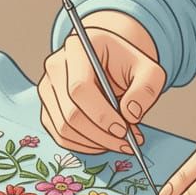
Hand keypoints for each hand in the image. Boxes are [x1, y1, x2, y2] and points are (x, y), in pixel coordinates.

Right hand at [37, 27, 166, 155]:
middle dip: (101, 135)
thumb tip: (130, 114)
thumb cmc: (127, 63)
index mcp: (78, 49)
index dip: (101, 115)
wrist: (110, 61)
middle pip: (70, 113)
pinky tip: (105, 141)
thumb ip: (146, 89)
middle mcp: (56, 67)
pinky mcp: (48, 108)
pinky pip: (61, 137)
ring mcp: (47, 88)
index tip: (123, 129)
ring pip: (64, 129)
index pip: (79, 88)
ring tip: (120, 141)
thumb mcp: (148, 69)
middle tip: (126, 142)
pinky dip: (84, 145)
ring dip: (94, 143)